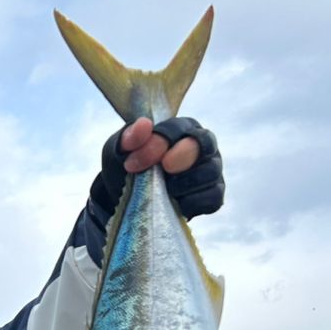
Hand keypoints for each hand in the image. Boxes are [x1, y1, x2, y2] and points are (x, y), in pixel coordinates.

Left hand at [93, 117, 223, 219]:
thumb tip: (145, 124)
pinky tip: (176, 205)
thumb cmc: (128, 169)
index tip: (133, 163)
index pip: (178, 129)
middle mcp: (201, 146)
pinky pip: (213, 197)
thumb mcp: (117, 153)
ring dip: (185, 183)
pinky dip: (193, 203)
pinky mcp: (214, 196)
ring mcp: (211, 170)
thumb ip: (127, 137)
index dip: (158, 143)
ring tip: (165, 190)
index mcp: (180, 129)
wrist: (130, 202)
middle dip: (181, 157)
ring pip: (211, 171)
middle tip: (164, 168)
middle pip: (205, 144)